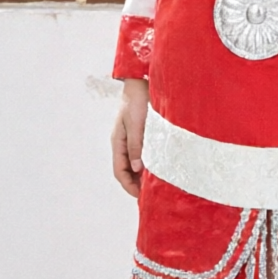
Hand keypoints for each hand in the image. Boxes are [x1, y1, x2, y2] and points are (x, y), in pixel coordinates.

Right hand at [112, 77, 149, 198]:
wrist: (141, 82)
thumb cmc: (137, 101)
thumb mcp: (136, 124)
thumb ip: (136, 146)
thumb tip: (136, 169)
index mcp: (118, 142)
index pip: (119, 171)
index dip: (128, 186)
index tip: (140, 196)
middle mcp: (123, 143)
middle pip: (127, 170)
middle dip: (136, 184)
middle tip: (150, 195)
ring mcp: (132, 139)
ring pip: (135, 164)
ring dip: (143, 175)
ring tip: (156, 185)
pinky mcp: (142, 134)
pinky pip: (143, 154)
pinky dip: (149, 164)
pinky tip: (159, 168)